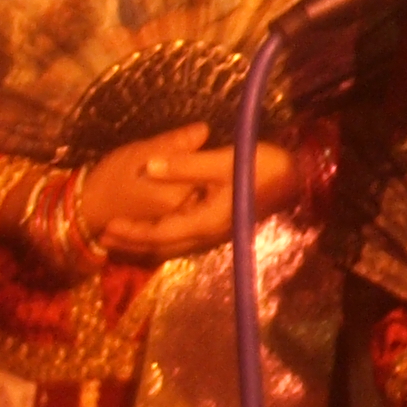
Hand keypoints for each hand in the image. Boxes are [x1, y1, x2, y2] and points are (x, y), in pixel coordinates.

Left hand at [74, 126, 296, 258]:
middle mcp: (209, 235)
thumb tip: (147, 166)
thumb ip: (184, 165)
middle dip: (133, 243)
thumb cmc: (263, 166)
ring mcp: (218, 234)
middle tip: (105, 237)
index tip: (108, 226)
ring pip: (174, 246)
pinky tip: (159, 228)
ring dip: (147, 243)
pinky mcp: (224, 227)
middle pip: (163, 246)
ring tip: (123, 237)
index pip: (159, 232)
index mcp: (206, 221)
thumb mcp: (223, 161)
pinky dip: (165, 238)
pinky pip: (185, 240)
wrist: (302, 177)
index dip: (132, 231)